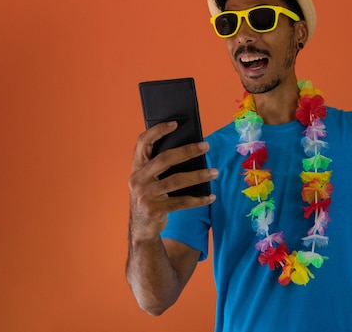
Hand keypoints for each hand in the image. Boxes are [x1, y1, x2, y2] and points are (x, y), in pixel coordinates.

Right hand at [128, 121, 215, 240]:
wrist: (142, 228)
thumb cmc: (152, 196)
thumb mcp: (150, 179)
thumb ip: (161, 166)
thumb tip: (192, 149)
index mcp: (136, 167)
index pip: (142, 142)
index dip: (157, 131)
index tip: (175, 124)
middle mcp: (137, 179)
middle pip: (164, 159)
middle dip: (187, 151)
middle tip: (206, 146)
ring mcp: (144, 195)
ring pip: (175, 181)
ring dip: (198, 175)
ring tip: (215, 172)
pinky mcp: (154, 210)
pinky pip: (180, 202)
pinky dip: (198, 200)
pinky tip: (211, 196)